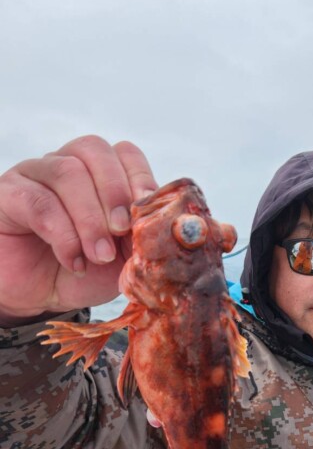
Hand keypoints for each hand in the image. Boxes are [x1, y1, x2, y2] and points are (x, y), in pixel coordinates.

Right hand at [0, 135, 157, 324]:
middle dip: (115, 193)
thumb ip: (142, 238)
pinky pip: (38, 202)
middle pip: (94, 151)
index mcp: (101, 174)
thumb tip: (160, 226)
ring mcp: (34, 175)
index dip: (138, 176)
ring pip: (66, 173)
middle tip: (122, 231)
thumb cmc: (86, 271)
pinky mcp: (8, 194)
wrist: (40, 297)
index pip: (124, 152)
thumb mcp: (124, 258)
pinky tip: (74, 261)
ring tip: (99, 256)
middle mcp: (66, 164)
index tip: (146, 211)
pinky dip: (62, 235)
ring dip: (90, 218)